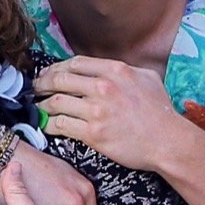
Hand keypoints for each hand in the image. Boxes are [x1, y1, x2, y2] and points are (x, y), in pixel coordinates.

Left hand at [34, 56, 181, 172]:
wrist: (169, 142)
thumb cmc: (160, 111)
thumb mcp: (147, 78)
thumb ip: (124, 69)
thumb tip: (106, 68)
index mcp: (115, 70)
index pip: (74, 63)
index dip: (55, 67)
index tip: (48, 73)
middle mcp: (103, 87)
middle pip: (59, 79)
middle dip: (42, 83)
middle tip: (36, 89)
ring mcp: (97, 110)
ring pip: (56, 102)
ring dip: (42, 104)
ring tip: (38, 107)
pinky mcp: (93, 133)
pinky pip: (61, 125)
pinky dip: (49, 123)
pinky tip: (46, 124)